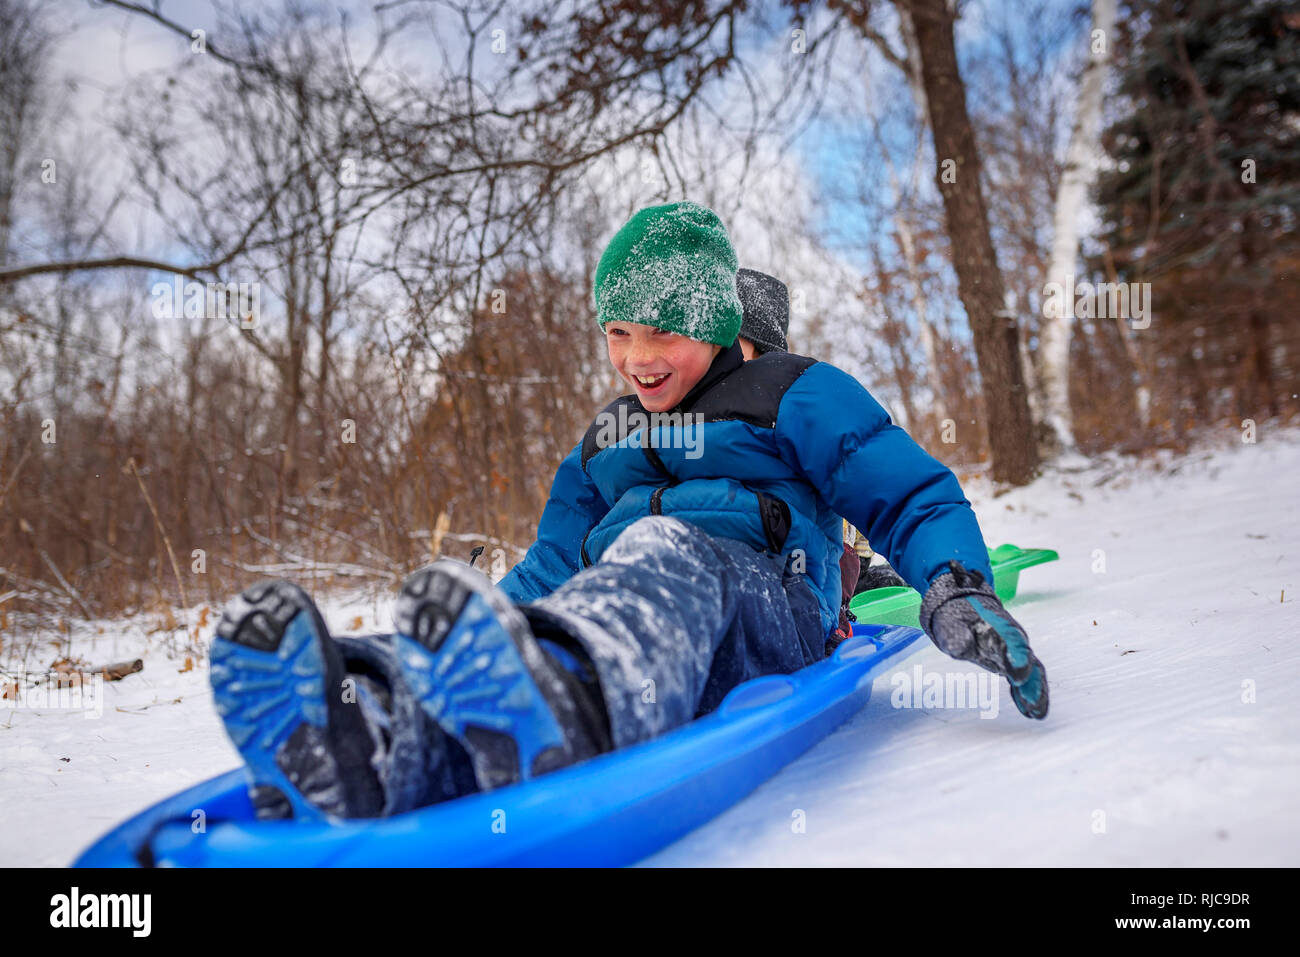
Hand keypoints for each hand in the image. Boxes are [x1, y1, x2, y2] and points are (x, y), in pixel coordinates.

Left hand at [920, 561, 1048, 718]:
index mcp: (996, 626)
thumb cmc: (954, 617)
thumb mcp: (949, 624)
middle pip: (1027, 659)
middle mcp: (1011, 639)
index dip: (1017, 657)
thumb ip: (956, 636)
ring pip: (1031, 672)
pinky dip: (1026, 694)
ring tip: (1037, 714)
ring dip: (1035, 692)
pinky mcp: (1011, 662)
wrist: (963, 604)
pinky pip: (1023, 679)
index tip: (1019, 675)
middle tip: (1032, 702)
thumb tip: (961, 647)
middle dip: (1031, 681)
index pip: (1010, 640)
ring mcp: (1014, 651)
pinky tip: (1030, 713)